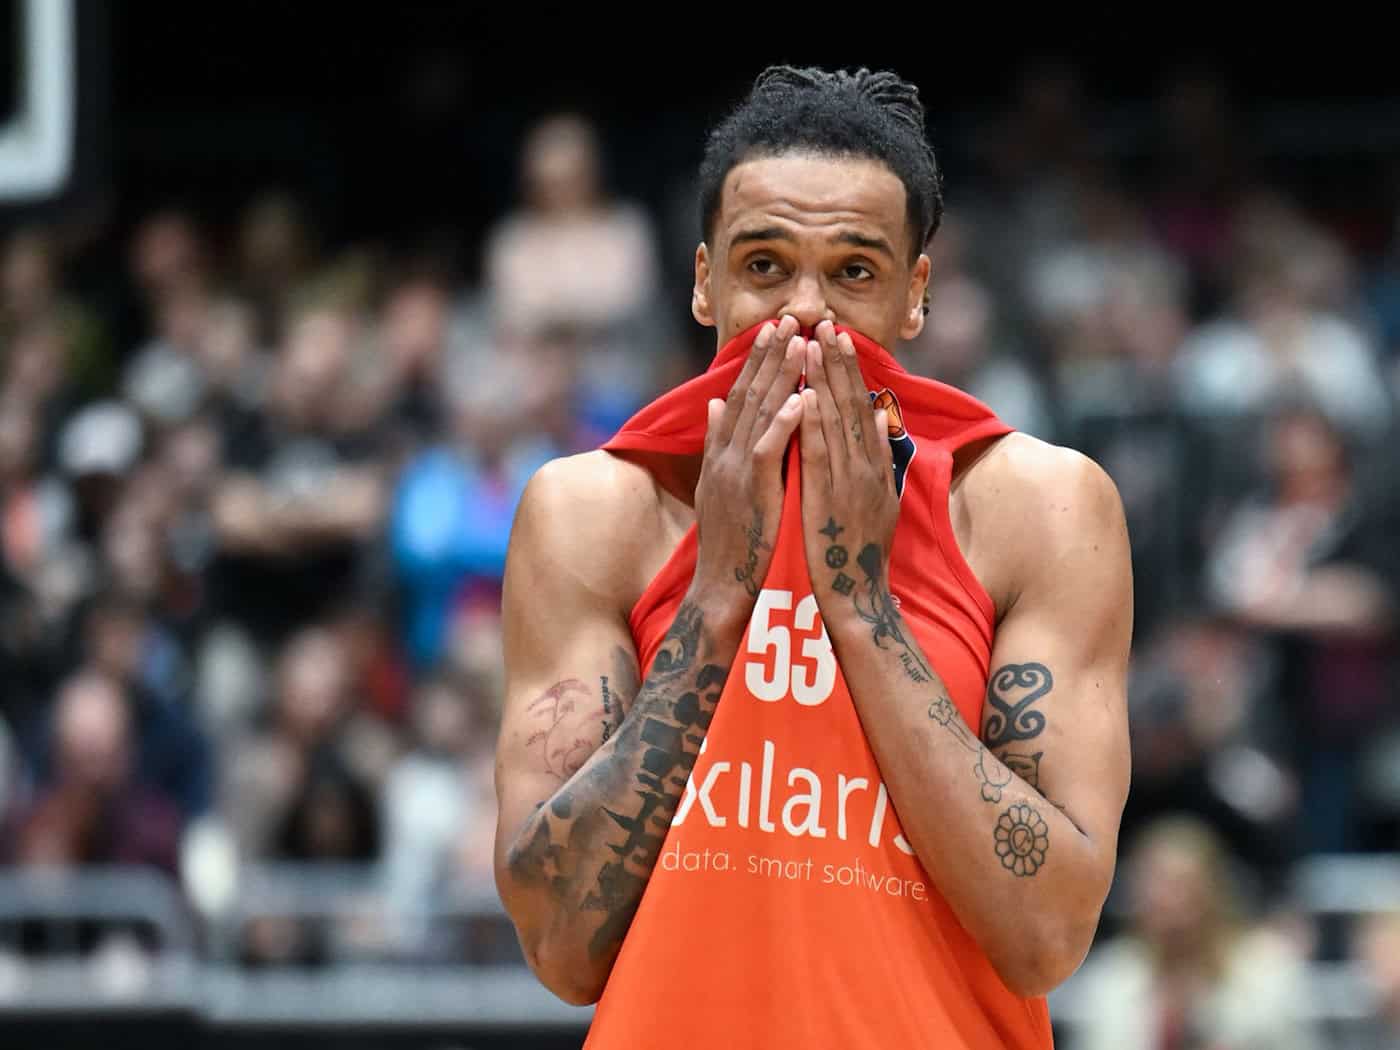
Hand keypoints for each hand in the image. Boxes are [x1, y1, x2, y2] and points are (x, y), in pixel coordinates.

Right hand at [690, 316, 805, 627]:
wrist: (723, 584)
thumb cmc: (733, 539)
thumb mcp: (720, 484)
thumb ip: (719, 442)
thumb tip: (715, 404)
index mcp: (723, 451)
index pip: (741, 394)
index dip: (757, 360)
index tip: (775, 329)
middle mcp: (726, 454)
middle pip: (749, 393)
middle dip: (769, 354)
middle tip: (789, 318)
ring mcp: (736, 470)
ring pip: (760, 413)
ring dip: (780, 375)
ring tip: (799, 342)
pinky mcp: (752, 490)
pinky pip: (770, 449)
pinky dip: (785, 422)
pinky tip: (803, 398)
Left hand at [798, 322, 897, 622]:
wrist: (855, 595)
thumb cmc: (860, 551)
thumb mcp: (879, 499)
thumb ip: (880, 458)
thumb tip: (880, 418)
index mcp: (873, 466)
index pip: (859, 406)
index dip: (848, 370)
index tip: (837, 337)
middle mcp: (865, 467)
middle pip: (851, 404)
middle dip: (838, 362)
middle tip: (828, 323)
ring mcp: (849, 482)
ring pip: (835, 420)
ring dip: (825, 380)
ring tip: (814, 343)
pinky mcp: (828, 498)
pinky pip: (819, 453)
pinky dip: (813, 423)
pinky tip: (806, 395)